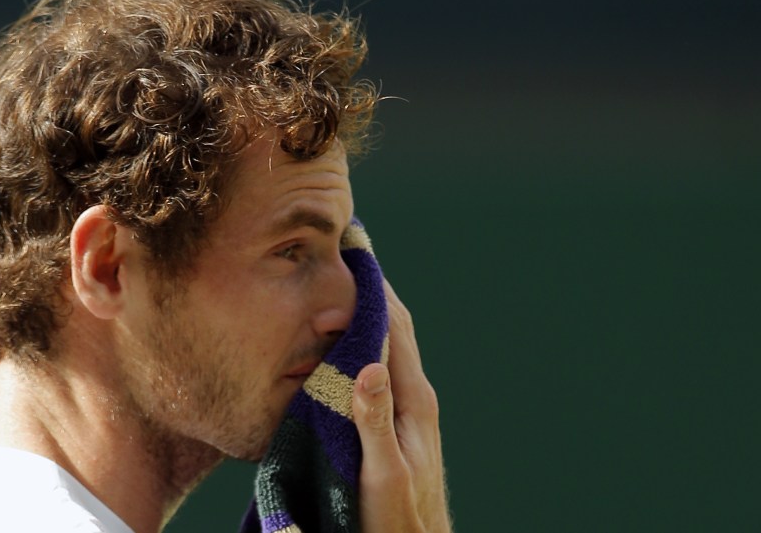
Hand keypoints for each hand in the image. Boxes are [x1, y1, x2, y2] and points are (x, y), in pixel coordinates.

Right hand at [353, 279, 451, 532]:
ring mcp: (409, 406)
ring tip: (344, 284)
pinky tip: (345, 340)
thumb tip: (367, 364)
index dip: (373, 289)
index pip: (395, 327)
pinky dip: (364, 340)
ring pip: (390, 344)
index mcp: (414, 398)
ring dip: (369, 312)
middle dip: (372, 290)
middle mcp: (416, 394)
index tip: (353, 254)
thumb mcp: (381, 472)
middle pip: (396, 327)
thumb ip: (374, 420)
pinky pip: (382, 365)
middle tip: (346, 257)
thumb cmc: (396, 518)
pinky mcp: (398, 418)